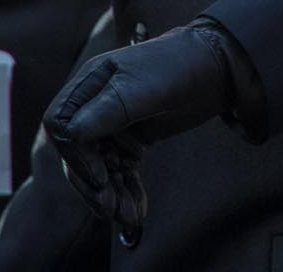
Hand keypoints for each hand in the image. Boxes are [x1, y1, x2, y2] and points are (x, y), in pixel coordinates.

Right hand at [43, 24, 236, 244]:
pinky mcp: (133, 137)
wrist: (220, 67)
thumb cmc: (180, 66)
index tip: (99, 176)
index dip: (75, 154)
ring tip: (129, 216)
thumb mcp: (143, 87)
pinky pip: (121, 168)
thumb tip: (70, 133)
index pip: (62, 124)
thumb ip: (108, 109)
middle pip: (80, 151)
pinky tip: (138, 209)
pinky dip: (128, 189)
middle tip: (110, 209)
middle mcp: (96, 104)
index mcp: (90, 83)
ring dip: (112, 192)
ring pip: (101, 165)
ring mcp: (115, 123)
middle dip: (94, 183)